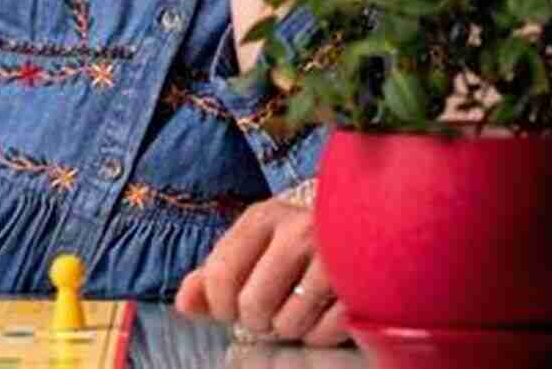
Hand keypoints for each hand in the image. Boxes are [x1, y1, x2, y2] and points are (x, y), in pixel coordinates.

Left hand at [174, 198, 346, 346]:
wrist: (367, 230)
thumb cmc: (296, 245)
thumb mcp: (252, 248)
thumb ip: (213, 276)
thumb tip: (184, 305)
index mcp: (264, 218)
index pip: (220, 275)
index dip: (220, 305)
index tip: (231, 307)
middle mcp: (299, 230)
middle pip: (253, 305)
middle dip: (257, 320)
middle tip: (270, 309)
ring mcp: (334, 257)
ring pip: (288, 324)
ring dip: (290, 327)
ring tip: (300, 307)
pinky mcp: (362, 285)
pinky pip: (324, 333)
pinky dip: (320, 334)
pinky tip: (324, 312)